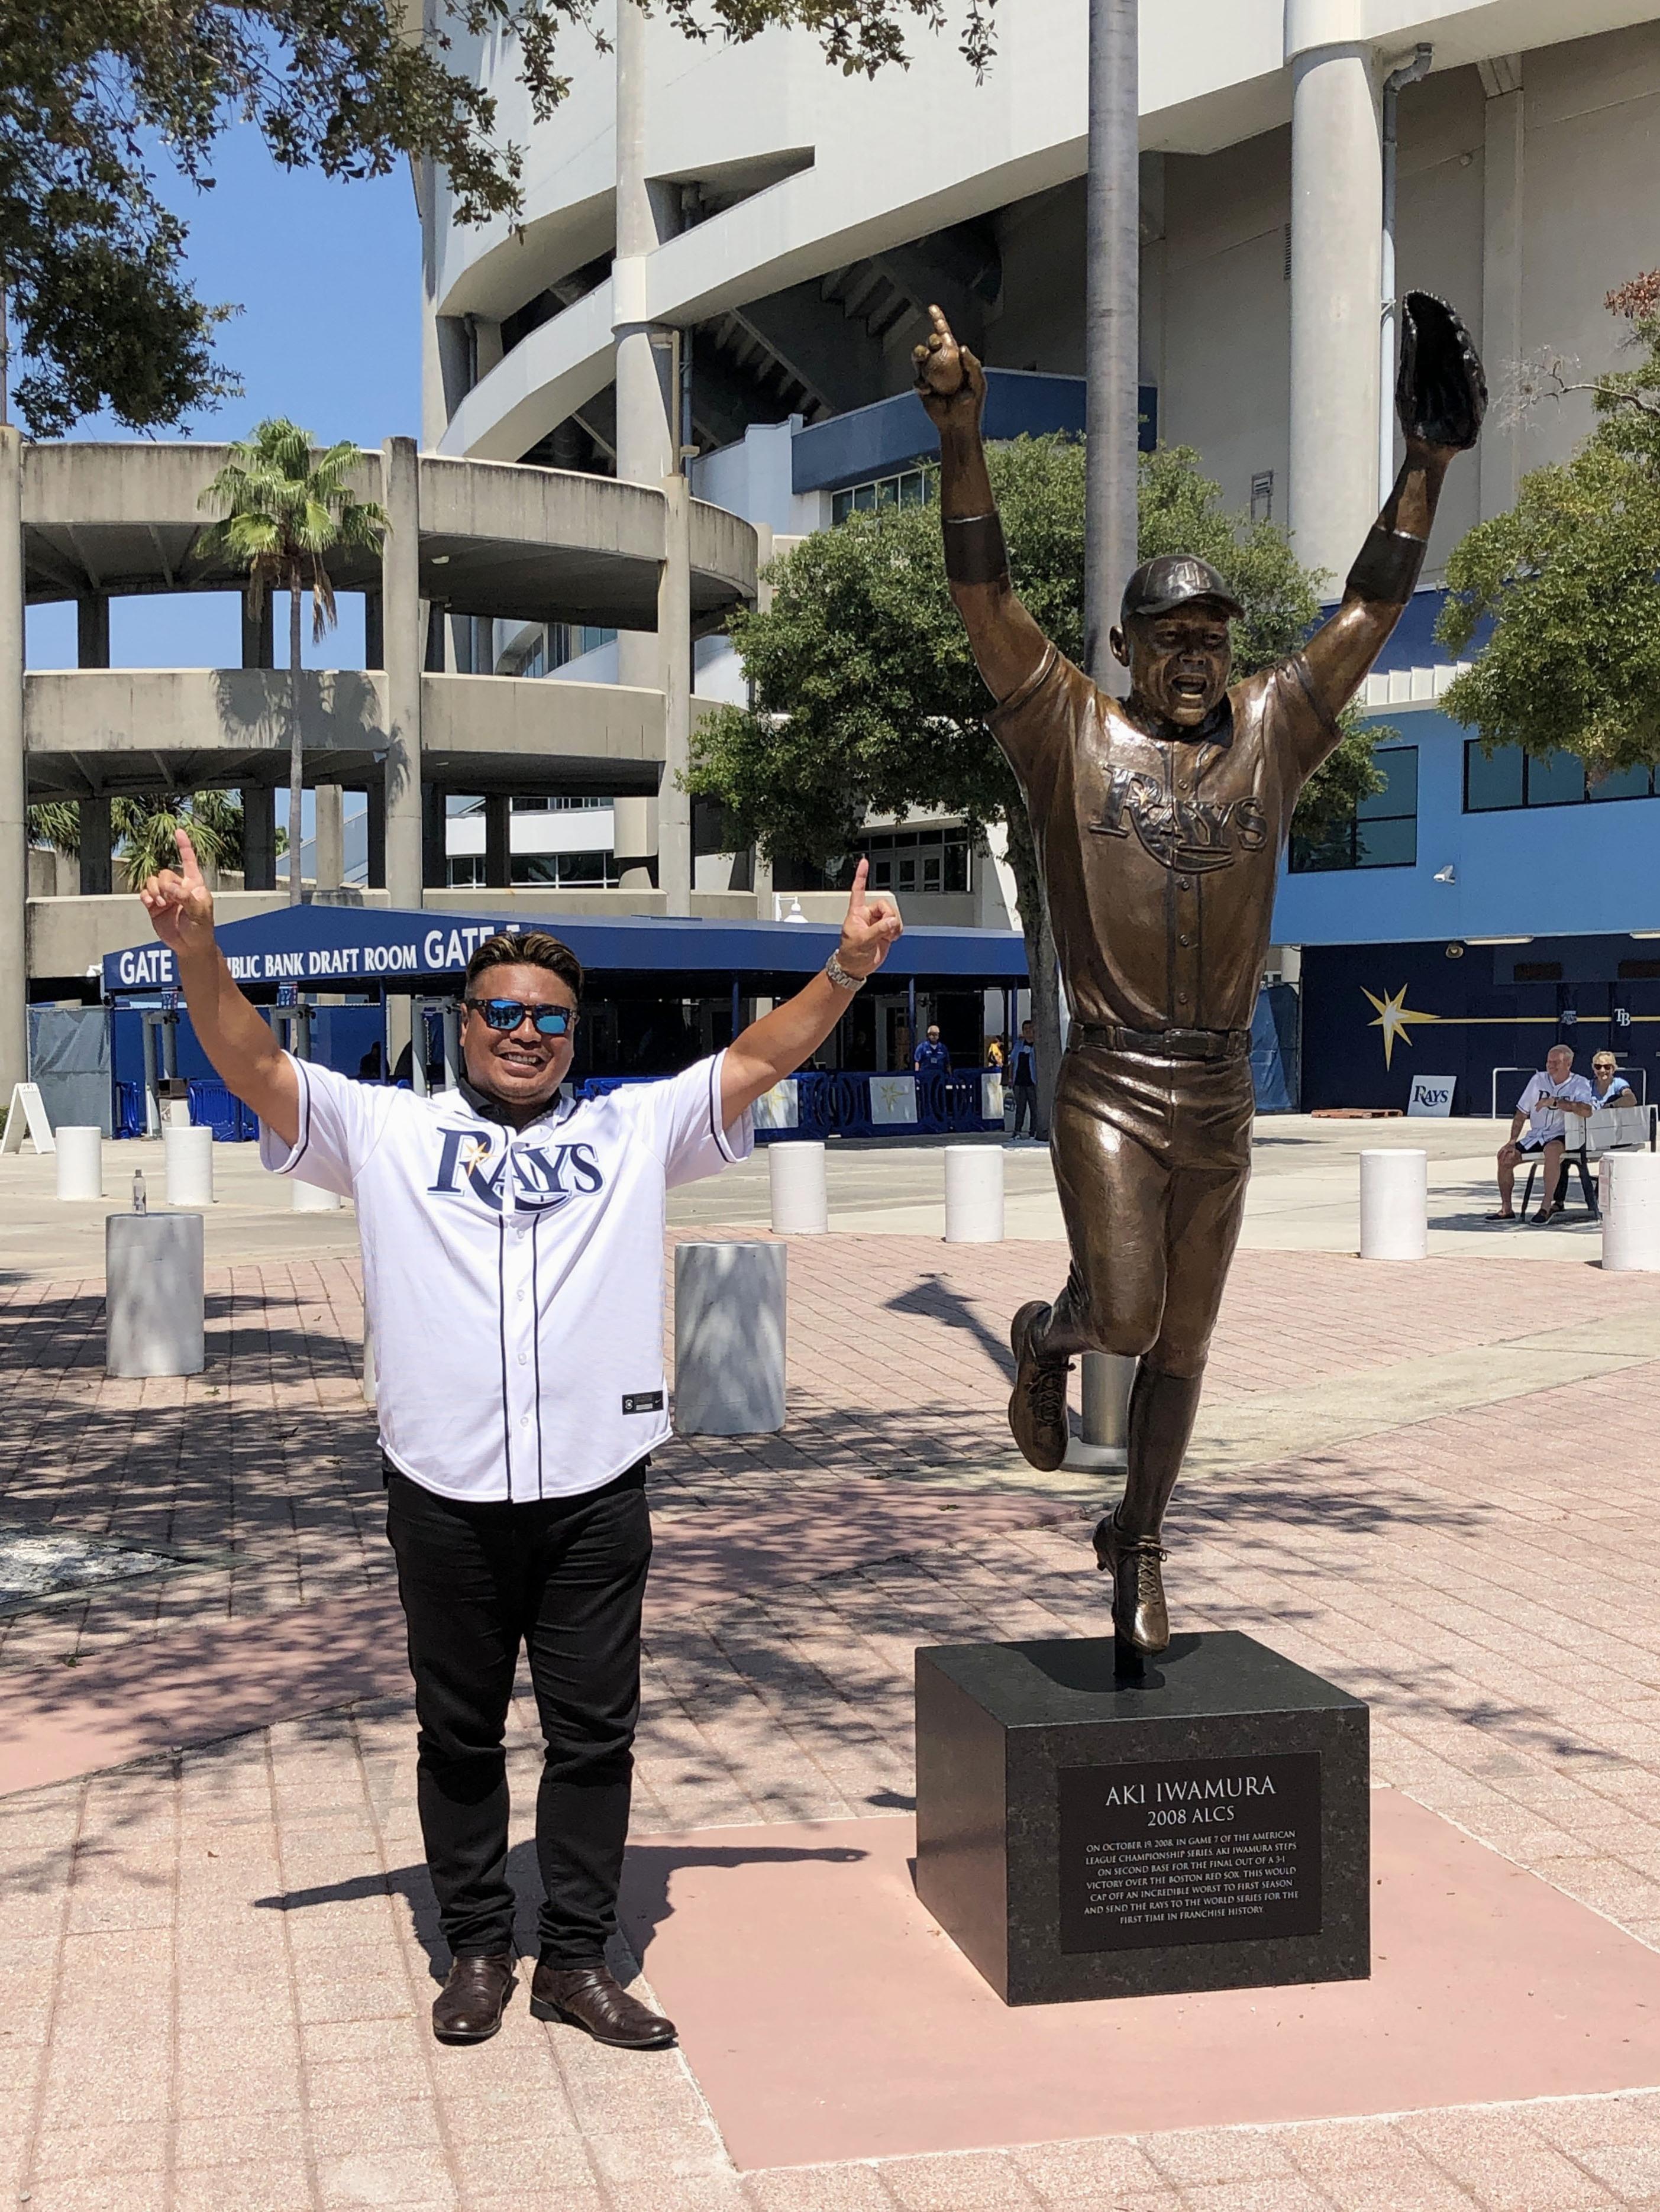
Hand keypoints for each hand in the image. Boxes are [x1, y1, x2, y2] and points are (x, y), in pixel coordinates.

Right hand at [139, 828, 215, 959]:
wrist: (190, 946)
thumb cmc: (201, 929)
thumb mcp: (200, 913)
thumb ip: (186, 898)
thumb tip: (171, 888)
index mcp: (194, 885)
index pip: (189, 861)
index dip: (184, 846)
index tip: (178, 831)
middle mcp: (179, 887)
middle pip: (165, 873)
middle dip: (164, 884)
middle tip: (168, 900)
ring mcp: (166, 896)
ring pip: (153, 881)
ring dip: (154, 890)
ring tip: (160, 904)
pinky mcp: (155, 906)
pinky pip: (145, 893)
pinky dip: (146, 896)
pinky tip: (151, 905)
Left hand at [836, 857, 901, 978]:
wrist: (857, 968)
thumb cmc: (851, 955)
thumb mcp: (863, 941)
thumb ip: (878, 930)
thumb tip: (891, 922)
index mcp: (856, 913)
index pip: (858, 890)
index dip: (861, 876)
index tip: (864, 862)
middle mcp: (868, 915)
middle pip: (885, 906)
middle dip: (888, 917)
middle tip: (885, 930)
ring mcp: (877, 923)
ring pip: (893, 915)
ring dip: (894, 926)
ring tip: (887, 937)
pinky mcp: (885, 931)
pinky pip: (897, 925)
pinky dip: (897, 931)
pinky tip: (891, 938)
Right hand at [912, 304, 985, 431]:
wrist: (958, 425)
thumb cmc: (971, 404)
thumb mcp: (978, 383)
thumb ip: (972, 364)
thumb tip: (961, 348)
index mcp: (954, 357)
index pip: (945, 335)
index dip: (938, 321)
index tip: (932, 308)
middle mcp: (941, 363)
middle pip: (930, 343)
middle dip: (930, 342)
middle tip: (933, 348)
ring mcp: (930, 375)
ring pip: (919, 358)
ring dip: (919, 356)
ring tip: (923, 361)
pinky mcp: (922, 388)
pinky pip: (917, 380)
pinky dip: (921, 384)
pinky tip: (928, 391)